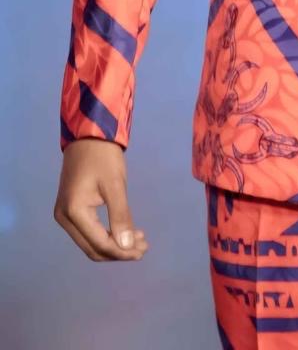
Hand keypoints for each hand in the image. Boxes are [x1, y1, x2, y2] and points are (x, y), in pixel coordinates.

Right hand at [54, 137, 149, 261]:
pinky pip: (88, 232)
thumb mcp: (115, 185)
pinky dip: (106, 235)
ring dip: (114, 245)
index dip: (122, 252)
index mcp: (74, 212)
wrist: (88, 134)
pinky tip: (124, 231)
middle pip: (93, 248)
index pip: (100, 244)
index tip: (144, 249)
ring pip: (91, 243)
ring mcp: (64, 215)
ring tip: (138, 240)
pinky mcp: (69, 210)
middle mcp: (64, 218)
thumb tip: (126, 247)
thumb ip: (120, 216)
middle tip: (144, 246)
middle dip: (119, 251)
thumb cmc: (103, 156)